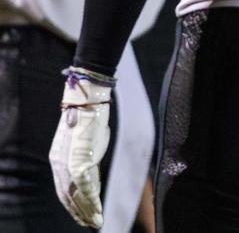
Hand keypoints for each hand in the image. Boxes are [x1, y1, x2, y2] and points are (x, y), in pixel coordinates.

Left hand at [50, 76, 112, 227]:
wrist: (88, 100)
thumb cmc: (90, 117)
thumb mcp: (86, 142)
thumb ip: (86, 158)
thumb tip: (91, 171)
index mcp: (58, 159)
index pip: (64, 188)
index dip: (73, 204)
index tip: (84, 214)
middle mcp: (59, 163)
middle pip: (67, 195)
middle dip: (79, 211)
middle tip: (90, 223)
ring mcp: (68, 162)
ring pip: (75, 193)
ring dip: (86, 209)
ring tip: (95, 221)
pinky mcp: (79, 159)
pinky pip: (84, 185)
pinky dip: (91, 198)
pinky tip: (97, 207)